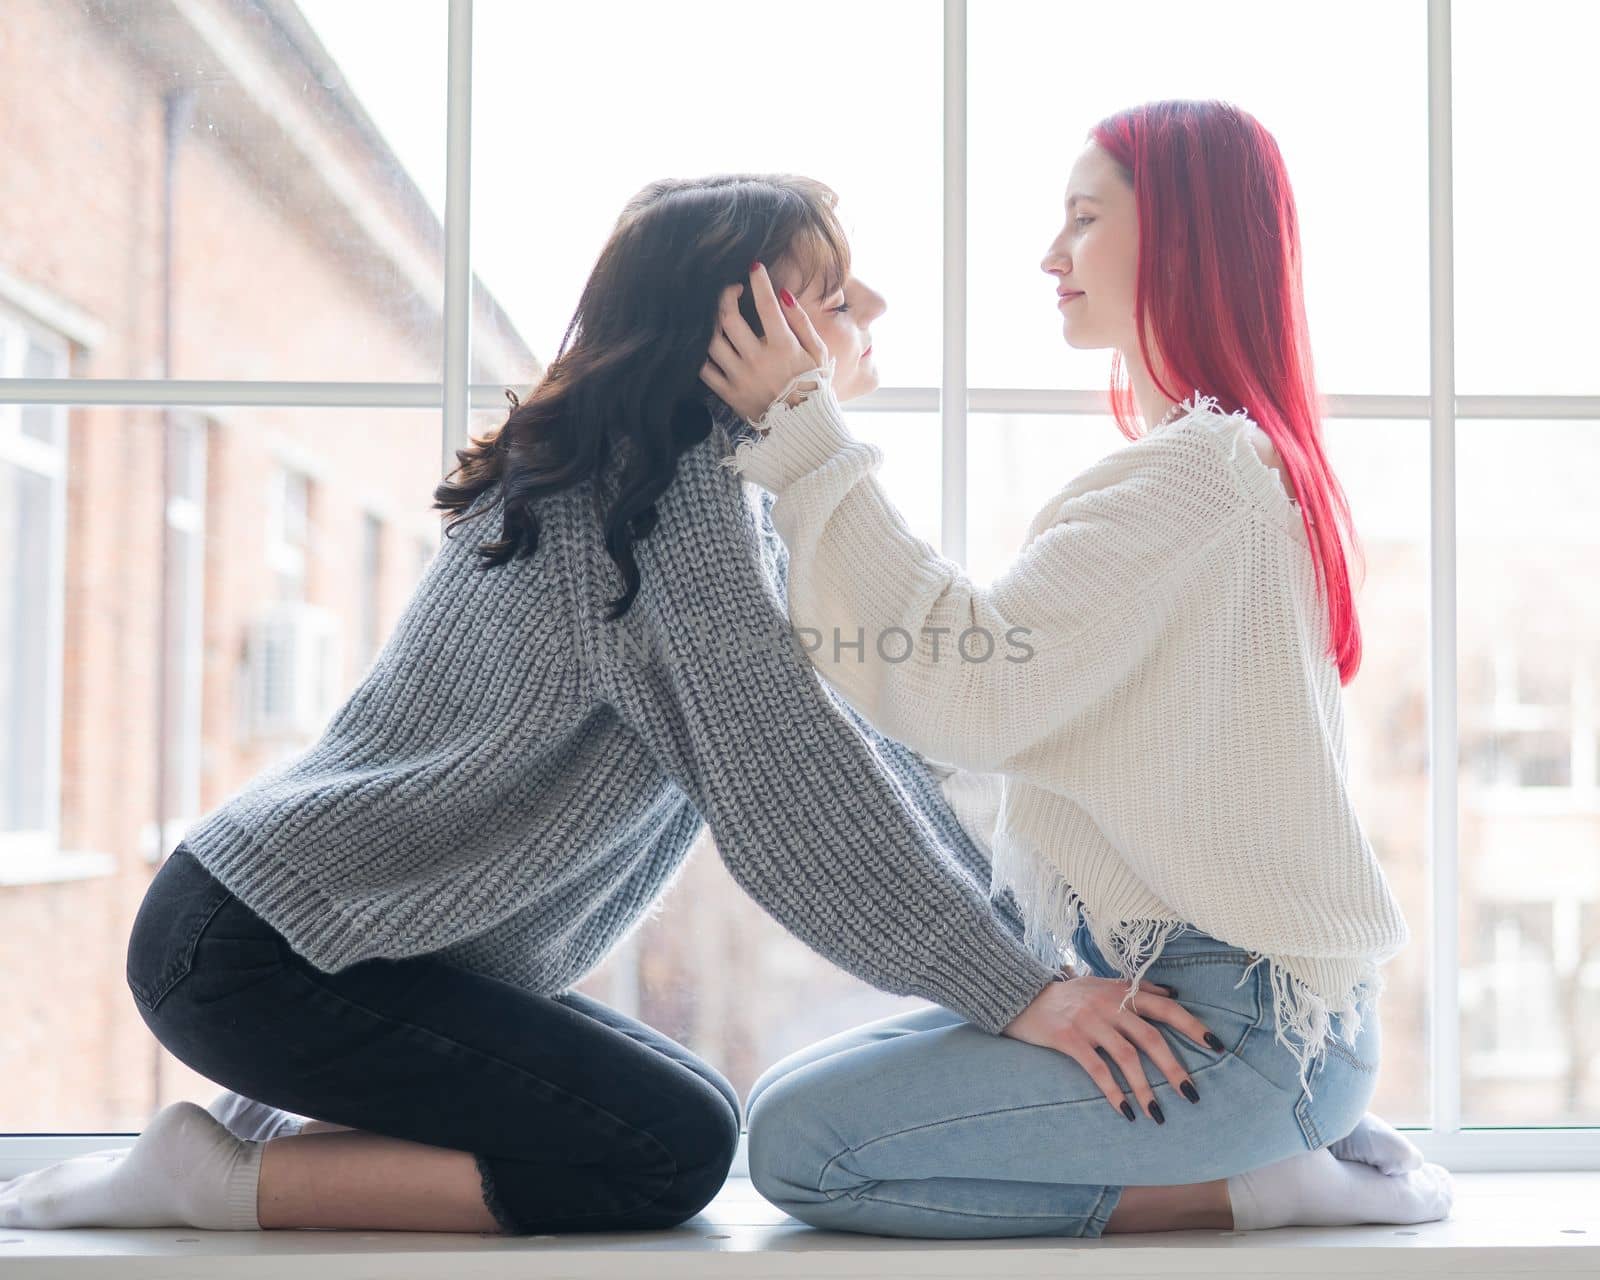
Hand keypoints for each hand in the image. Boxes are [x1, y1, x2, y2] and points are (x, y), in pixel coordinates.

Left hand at [699, 263, 830, 423]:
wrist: (804, 429)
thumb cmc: (814, 386)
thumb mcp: (819, 353)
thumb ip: (802, 322)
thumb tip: (784, 294)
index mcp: (783, 348)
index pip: (766, 305)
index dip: (759, 281)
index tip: (754, 266)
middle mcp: (758, 361)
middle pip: (728, 318)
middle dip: (726, 296)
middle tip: (733, 290)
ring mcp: (740, 378)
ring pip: (712, 341)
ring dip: (713, 322)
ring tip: (720, 316)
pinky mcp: (729, 394)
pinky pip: (705, 369)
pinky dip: (703, 354)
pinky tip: (711, 344)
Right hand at [1003, 975, 1216, 1120]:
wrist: (1023, 995)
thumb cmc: (1069, 994)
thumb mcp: (1104, 983)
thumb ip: (1138, 988)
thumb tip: (1174, 993)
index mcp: (1122, 991)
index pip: (1166, 1007)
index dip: (1192, 1026)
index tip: (1216, 1046)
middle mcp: (1109, 1004)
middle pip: (1150, 1037)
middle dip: (1174, 1068)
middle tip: (1192, 1094)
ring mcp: (1088, 1021)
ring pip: (1126, 1057)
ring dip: (1145, 1089)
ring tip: (1158, 1115)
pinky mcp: (1068, 1038)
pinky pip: (1096, 1069)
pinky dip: (1113, 1092)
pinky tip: (1125, 1112)